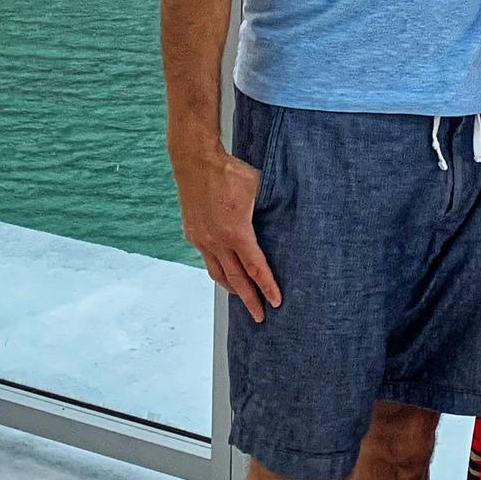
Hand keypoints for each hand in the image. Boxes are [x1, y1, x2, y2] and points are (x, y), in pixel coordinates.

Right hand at [173, 145, 282, 322]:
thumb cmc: (230, 172)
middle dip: (249, 300)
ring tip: (243, 298)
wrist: (195, 162)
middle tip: (260, 316)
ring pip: (218, 273)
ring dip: (232, 288)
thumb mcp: (259, 187)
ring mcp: (202, 239)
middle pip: (236, 280)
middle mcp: (217, 241)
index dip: (267, 286)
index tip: (276, 301)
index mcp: (237, 232)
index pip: (255, 268)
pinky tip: (225, 271)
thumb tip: (287, 216)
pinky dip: (218, 269)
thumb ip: (270, 207)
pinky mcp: (193, 234)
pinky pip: (207, 259)